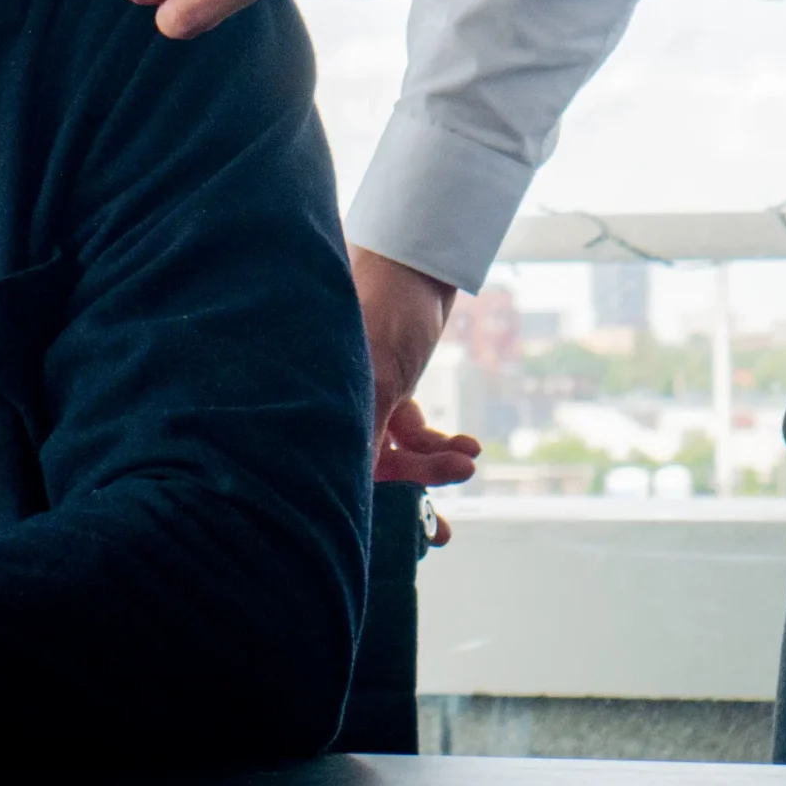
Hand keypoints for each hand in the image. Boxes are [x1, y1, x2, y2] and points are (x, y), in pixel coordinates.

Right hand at [353, 246, 478, 517]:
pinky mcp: (387, 382)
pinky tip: (470, 444)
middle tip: (441, 530)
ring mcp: (360, 393)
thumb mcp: (379, 373)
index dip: (371, 501)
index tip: (409, 522)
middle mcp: (330, 399)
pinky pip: (412, 429)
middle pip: (363, 468)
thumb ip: (366, 429)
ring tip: (469, 466)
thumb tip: (356, 489)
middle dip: (408, 498)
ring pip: (393, 452)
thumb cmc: (387, 304)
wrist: (417, 255)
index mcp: (315, 397)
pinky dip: (441, 441)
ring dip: (435, 467)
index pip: (334, 466)